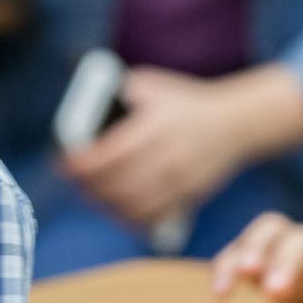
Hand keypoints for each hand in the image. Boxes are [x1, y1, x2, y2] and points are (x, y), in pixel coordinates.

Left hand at [63, 68, 259, 229]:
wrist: (237, 123)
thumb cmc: (188, 102)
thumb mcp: (155, 85)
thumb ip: (122, 90)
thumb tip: (86, 100)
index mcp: (158, 125)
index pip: (111, 153)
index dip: (83, 165)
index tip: (65, 164)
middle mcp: (170, 154)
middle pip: (118, 184)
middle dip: (89, 186)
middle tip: (76, 181)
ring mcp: (182, 178)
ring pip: (134, 204)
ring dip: (107, 204)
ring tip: (94, 196)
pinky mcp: (190, 195)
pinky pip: (155, 216)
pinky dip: (131, 217)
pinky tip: (120, 209)